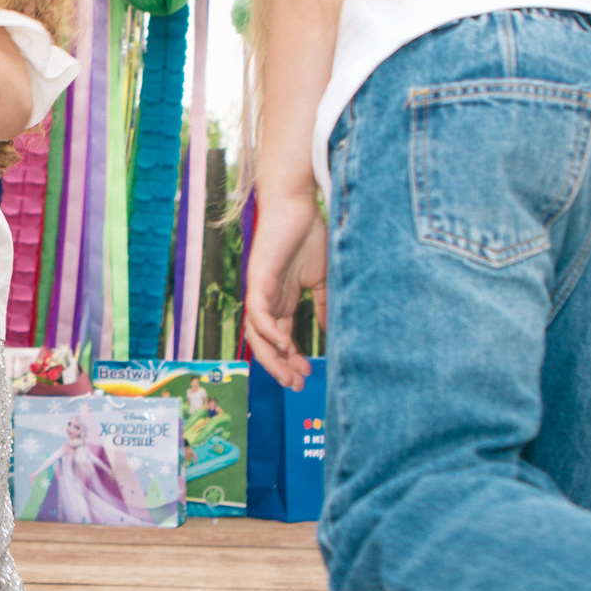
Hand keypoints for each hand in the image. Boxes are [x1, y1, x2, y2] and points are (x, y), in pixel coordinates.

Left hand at [244, 186, 328, 389]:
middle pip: (265, 343)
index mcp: (281, 301)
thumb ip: (323, 306)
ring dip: (273, 356)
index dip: (291, 359)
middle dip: (280, 366)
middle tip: (297, 385)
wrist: (298, 204)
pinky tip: (284, 344)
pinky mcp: (258, 279)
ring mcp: (260, 290)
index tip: (307, 376)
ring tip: (291, 373)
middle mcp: (267, 300)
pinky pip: (258, 312)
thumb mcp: (322, 279)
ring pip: (257, 334)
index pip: (281, 339)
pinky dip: (270, 331)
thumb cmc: (309, 236)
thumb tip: (333, 333)